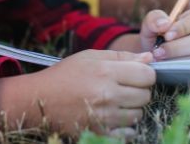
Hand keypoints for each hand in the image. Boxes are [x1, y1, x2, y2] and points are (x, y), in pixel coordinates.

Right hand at [0, 49, 154, 133]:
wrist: (40, 99)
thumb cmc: (65, 74)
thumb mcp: (90, 57)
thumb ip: (121, 56)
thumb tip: (150, 58)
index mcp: (106, 72)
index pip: (147, 75)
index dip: (145, 73)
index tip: (136, 74)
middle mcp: (107, 95)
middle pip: (146, 95)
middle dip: (139, 90)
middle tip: (124, 87)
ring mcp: (104, 116)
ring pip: (138, 114)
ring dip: (132, 108)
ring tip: (115, 101)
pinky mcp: (100, 133)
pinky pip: (129, 132)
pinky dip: (125, 126)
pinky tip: (114, 116)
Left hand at [140, 9, 189, 67]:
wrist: (152, 58)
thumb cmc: (155, 37)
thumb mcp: (151, 25)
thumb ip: (154, 19)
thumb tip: (165, 23)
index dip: (185, 27)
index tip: (167, 35)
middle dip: (179, 47)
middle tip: (159, 52)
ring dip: (178, 61)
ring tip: (159, 61)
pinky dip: (180, 72)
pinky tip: (166, 70)